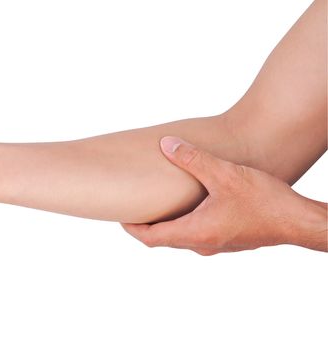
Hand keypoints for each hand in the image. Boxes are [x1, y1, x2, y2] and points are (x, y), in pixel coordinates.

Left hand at [122, 136, 326, 254]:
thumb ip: (193, 159)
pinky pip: (196, 234)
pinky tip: (189, 205)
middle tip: (132, 207)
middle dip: (145, 225)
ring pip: (180, 237)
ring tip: (156, 204)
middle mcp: (201, 244)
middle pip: (162, 240)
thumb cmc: (265, 202)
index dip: (131, 227)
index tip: (118, 215)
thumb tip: (166, 144)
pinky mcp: (228, 240)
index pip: (150, 237)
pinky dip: (184, 223)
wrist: (299, 222)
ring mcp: (216, 245)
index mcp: (194, 233)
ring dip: (165, 224)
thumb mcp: (225, 174)